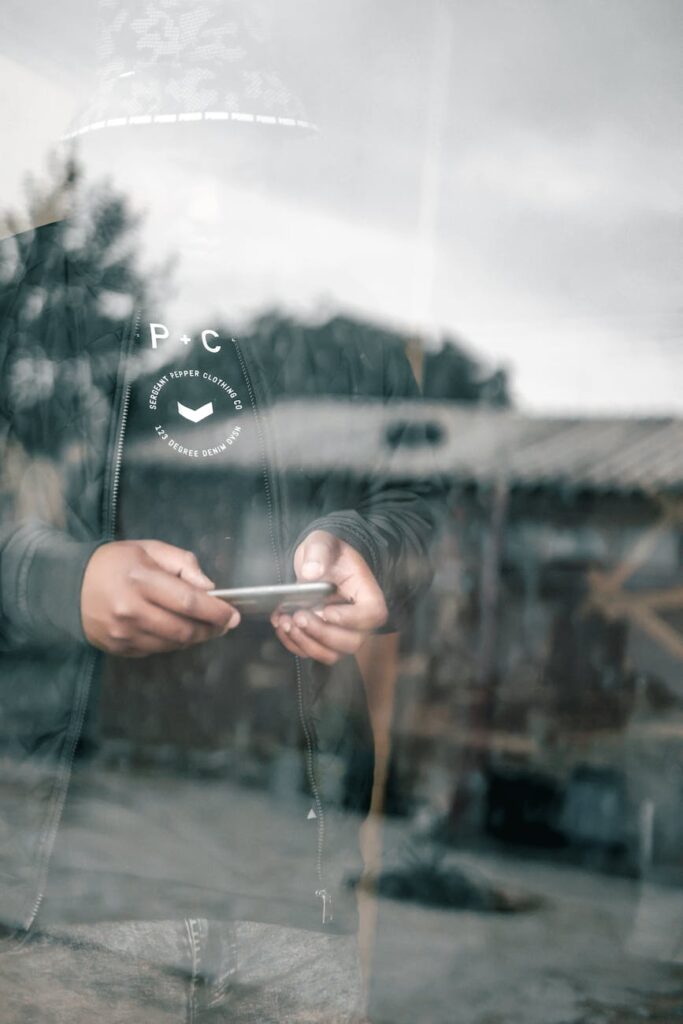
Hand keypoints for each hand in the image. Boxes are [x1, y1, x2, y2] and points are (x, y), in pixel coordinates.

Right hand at [81, 539, 239, 656]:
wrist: (68, 586)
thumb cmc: (115, 563)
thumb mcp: (149, 549)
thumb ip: (182, 563)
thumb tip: (209, 588)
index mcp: (141, 580)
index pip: (189, 602)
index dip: (216, 612)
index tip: (233, 615)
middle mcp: (132, 610)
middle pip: (184, 629)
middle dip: (211, 629)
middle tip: (223, 625)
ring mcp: (124, 633)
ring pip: (173, 644)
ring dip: (194, 638)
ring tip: (204, 628)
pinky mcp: (119, 648)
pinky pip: (156, 650)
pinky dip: (172, 643)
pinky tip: (176, 631)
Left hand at [271, 530, 387, 664]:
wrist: (317, 561)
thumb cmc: (328, 552)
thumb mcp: (323, 542)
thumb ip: (319, 553)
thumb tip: (311, 572)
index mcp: (368, 595)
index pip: (372, 615)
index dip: (351, 619)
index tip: (326, 611)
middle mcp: (359, 620)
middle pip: (351, 642)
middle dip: (321, 633)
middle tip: (299, 616)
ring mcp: (342, 633)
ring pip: (331, 654)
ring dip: (306, 643)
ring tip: (287, 622)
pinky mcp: (323, 640)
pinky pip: (312, 653)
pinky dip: (295, 644)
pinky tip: (282, 625)